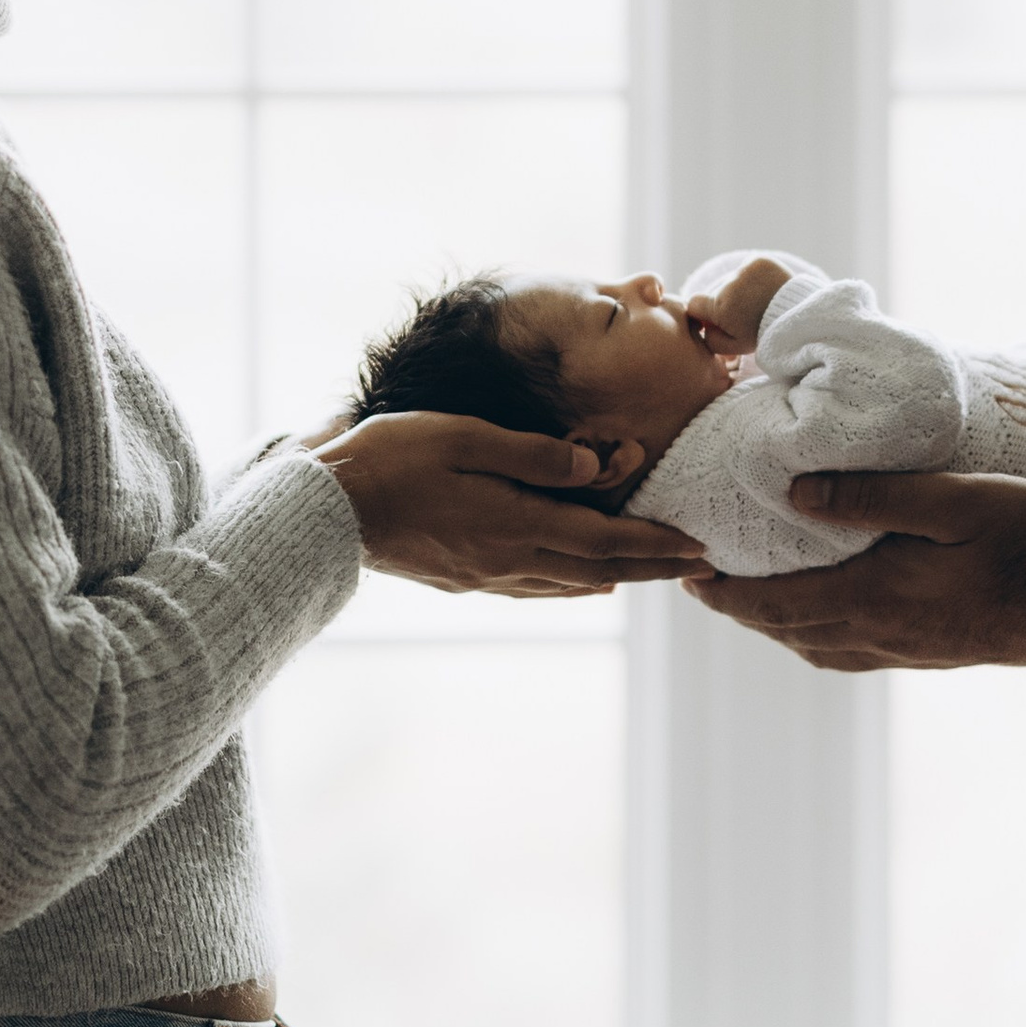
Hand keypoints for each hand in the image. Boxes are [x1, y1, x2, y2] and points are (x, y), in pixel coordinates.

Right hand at [320, 412, 702, 599]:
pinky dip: (574, 584)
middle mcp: (509, 561)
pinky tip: (584, 580)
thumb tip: (593, 465)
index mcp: (515, 524)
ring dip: (617, 576)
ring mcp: (487, 576)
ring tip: (652, 568)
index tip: (699, 547)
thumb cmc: (391, 459)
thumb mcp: (463, 437)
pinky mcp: (467, 579)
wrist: (327, 512)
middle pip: (598, 570)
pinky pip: (538, 588)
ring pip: (570, 585)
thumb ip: (531, 453)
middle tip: (698, 564)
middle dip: (652, 566)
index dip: (656, 544)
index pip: (605, 540)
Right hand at [682, 253, 792, 356]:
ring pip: (731, 279)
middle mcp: (729, 283)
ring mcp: (744, 269)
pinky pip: (747, 268)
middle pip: (714, 291)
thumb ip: (711, 340)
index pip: (694, 303)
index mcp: (719, 305)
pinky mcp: (759, 260)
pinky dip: (752, 278)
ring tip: (756, 303)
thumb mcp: (734, 347)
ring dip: (738, 289)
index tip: (715, 319)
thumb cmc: (764, 335)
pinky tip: (763, 290)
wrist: (798, 318)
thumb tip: (703, 328)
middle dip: (723, 302)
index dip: (702, 313)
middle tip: (743, 315)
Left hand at [684, 470, 1025, 670]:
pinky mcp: (929, 655)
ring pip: (817, 648)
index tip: (688, 577)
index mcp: (875, 597)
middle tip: (703, 585)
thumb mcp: (953, 500)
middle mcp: (880, 635)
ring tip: (752, 601)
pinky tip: (822, 620)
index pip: (777, 603)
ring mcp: (906, 651)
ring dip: (776, 627)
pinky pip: (850, 655)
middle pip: (788, 630)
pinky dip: (816, 638)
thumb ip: (874, 496)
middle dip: (740, 610)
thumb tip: (796, 492)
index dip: (726, 595)